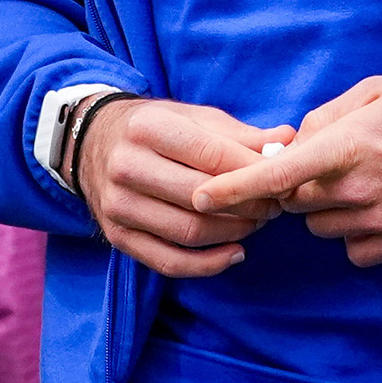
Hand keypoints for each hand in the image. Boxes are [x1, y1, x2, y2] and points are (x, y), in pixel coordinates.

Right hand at [79, 97, 284, 277]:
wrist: (93, 142)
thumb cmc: (157, 127)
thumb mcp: (195, 117)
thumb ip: (241, 134)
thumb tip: (288, 141)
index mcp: (148, 128)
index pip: (213, 156)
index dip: (254, 172)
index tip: (281, 179)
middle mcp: (127, 167)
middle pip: (202, 198)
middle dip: (249, 206)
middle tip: (275, 206)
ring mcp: (118, 205)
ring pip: (189, 232)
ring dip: (234, 233)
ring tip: (257, 223)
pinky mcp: (117, 236)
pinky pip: (168, 262)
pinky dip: (208, 265)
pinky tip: (235, 253)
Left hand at [194, 74, 381, 267]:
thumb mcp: (375, 90)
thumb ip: (324, 117)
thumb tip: (291, 144)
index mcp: (350, 145)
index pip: (277, 175)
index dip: (233, 189)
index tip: (199, 199)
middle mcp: (361, 187)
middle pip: (296, 203)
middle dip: (299, 186)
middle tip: (332, 163)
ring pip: (322, 227)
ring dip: (328, 210)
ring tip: (366, 180)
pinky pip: (353, 250)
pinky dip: (355, 233)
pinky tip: (379, 206)